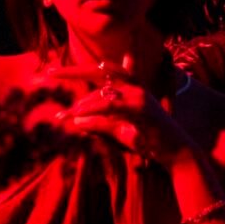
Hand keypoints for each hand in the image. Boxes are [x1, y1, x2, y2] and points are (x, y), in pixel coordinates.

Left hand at [45, 59, 195, 166]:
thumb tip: (76, 121)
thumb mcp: (118, 131)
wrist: (174, 152)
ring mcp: (139, 95)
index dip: (79, 72)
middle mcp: (134, 86)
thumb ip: (99, 125)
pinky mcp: (141, 108)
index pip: (101, 73)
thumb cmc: (147, 140)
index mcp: (129, 87)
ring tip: (65, 114)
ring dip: (82, 104)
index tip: (55, 71)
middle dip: (74, 71)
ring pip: (103, 92)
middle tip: (50, 71)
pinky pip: (111, 105)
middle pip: (100, 71)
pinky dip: (93, 110)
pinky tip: (79, 116)